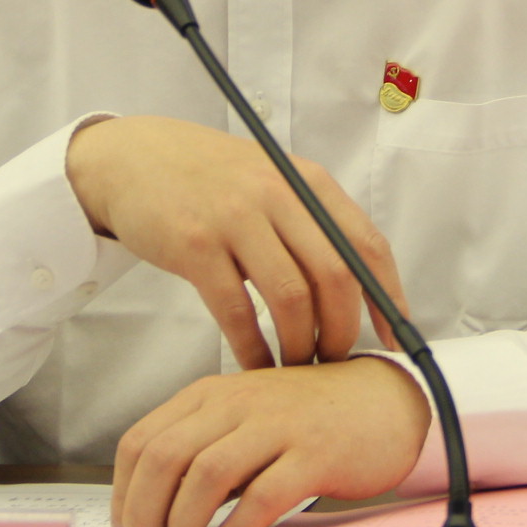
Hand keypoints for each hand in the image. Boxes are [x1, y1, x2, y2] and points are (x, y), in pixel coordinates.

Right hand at [66, 115, 404, 368]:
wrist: (133, 159)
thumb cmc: (210, 180)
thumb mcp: (272, 182)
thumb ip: (312, 223)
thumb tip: (361, 290)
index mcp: (307, 182)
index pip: (368, 245)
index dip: (388, 299)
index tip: (394, 340)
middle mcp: (278, 194)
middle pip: (336, 277)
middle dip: (343, 331)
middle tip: (335, 361)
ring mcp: (235, 218)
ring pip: (291, 298)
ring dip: (300, 345)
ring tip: (296, 367)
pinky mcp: (194, 245)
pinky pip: (236, 312)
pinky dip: (252, 348)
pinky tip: (256, 364)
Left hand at [112, 357, 432, 526]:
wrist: (387, 401)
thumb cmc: (312, 417)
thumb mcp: (246, 417)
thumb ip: (205, 447)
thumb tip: (157, 508)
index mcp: (212, 394)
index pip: (142, 440)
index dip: (123, 493)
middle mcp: (238, 402)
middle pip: (165, 457)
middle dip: (143, 513)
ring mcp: (277, 425)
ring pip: (205, 474)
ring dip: (183, 523)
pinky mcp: (314, 454)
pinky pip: (260, 497)